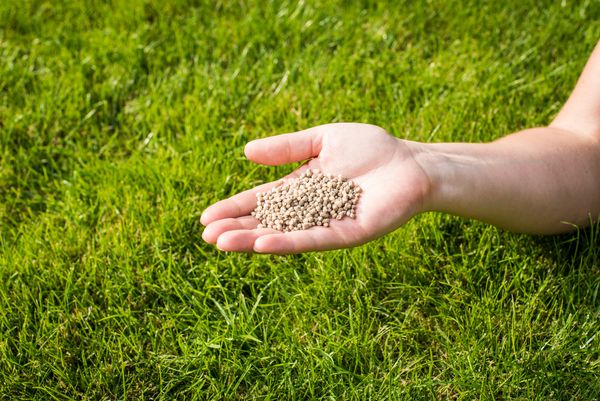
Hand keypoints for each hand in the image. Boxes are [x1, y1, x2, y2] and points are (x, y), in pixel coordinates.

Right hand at [200, 123, 431, 253]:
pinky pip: (315, 239)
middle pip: (267, 221)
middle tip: (206, 237)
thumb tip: (246, 153)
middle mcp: (310, 210)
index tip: (206, 218)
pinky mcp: (348, 233)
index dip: (234, 209)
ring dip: (253, 240)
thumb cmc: (371, 148)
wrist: (411, 161)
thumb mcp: (322, 139)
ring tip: (223, 244)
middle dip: (237, 229)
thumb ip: (287, 148)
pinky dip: (288, 241)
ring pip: (284, 234)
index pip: (261, 201)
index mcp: (301, 188)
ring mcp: (327, 224)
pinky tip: (263, 243)